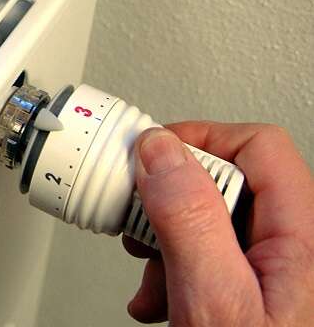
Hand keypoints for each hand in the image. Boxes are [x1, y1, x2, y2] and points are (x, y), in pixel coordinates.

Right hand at [124, 122, 313, 324]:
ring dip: (167, 242)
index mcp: (305, 239)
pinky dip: (178, 271)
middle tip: (141, 226)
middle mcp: (299, 249)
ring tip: (151, 278)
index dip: (197, 140)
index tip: (148, 158)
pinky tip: (161, 298)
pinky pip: (216, 258)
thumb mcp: (212, 299)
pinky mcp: (261, 293)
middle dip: (170, 205)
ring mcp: (281, 273)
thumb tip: (160, 150)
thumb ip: (189, 220)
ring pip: (214, 222)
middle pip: (228, 183)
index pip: (257, 145)